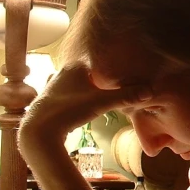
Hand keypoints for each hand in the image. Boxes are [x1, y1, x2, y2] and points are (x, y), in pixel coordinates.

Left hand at [19, 65, 151, 145]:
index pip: (95, 59)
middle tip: (111, 79)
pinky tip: (79, 103)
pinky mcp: (48, 101)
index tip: (119, 64)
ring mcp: (53, 87)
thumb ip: (126, 96)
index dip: (107, 62)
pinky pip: (66, 93)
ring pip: (73, 82)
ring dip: (84, 86)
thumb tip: (150, 90)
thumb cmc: (69, 110)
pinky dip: (75, 96)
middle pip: (84, 70)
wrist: (39, 130)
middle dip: (96, 75)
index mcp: (74, 68)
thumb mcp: (102, 102)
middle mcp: (61, 73)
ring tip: (96, 91)